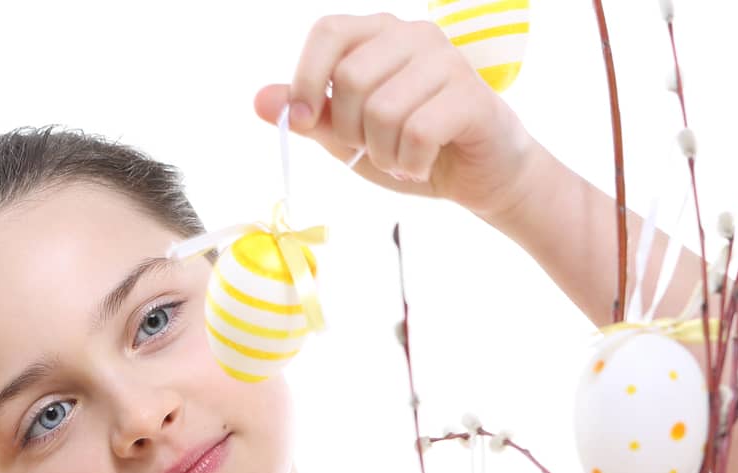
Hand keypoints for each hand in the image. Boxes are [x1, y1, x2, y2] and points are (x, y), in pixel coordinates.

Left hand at [254, 13, 540, 220]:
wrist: (477, 175)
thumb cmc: (408, 148)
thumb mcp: (346, 135)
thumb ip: (308, 116)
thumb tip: (260, 99)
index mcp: (379, 36)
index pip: (327, 32)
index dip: (306, 78)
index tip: (304, 121)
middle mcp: (415, 36)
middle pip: (350, 79)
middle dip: (349, 129)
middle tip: (372, 147)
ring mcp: (447, 61)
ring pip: (382, 111)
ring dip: (383, 153)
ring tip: (400, 157)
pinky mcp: (470, 96)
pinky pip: (416, 133)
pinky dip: (409, 163)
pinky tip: (421, 164)